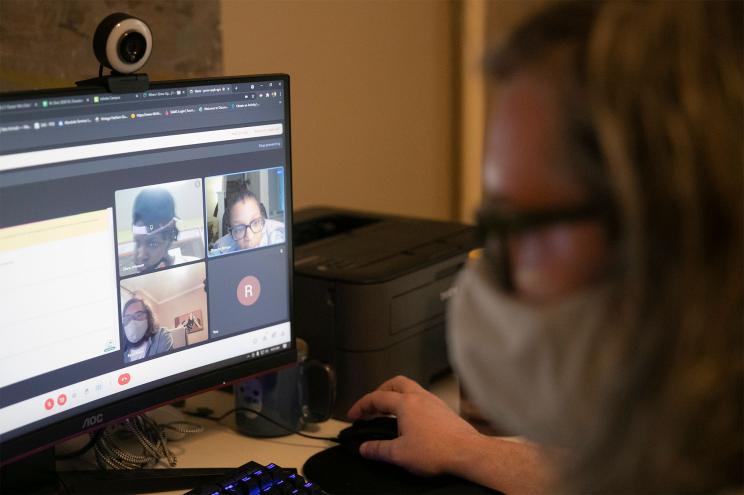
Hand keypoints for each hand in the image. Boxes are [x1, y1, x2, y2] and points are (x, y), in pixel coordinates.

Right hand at [347, 375, 479, 476]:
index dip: (361, 405)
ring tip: (391, 411)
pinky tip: (412, 420)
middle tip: (372, 405)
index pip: (376, 398)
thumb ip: (378, 450)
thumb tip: (365, 448)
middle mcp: (420, 397)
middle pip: (395, 383)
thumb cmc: (437, 450)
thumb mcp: (399, 454)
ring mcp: (434, 402)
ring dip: (397, 396)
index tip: (353, 415)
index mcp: (405, 404)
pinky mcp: (444, 411)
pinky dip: (412, 404)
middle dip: (380, 391)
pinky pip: (423, 399)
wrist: (468, 453)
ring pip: (411, 389)